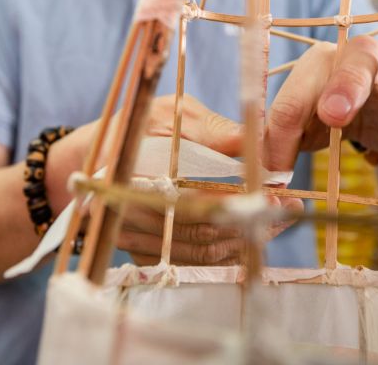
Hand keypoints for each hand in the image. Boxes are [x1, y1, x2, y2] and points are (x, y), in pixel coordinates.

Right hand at [115, 94, 300, 265]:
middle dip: (251, 223)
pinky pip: (194, 263)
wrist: (90, 160)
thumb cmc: (135, 129)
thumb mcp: (169, 114)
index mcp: (139, 177)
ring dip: (246, 240)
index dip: (239, 202)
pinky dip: (227, 253)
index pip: (197, 201)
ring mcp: (138, 241)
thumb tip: (255, 141)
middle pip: (204, 233)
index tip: (274, 194)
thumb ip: (210, 129)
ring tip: (279, 220)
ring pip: (202, 253)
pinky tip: (252, 235)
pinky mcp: (145, 255)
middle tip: (287, 209)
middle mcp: (135, 216)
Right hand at [263, 36, 377, 171]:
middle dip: (292, 118)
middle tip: (283, 158)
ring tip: (271, 184)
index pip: (355, 66)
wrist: (377, 106)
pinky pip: (270, 133)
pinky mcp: (288, 113)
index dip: (344, 90)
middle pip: (302, 88)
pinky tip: (262, 182)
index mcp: (367, 57)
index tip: (334, 116)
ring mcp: (302, 89)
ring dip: (272, 150)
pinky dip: (265, 158)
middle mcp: (327, 64)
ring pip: (279, 114)